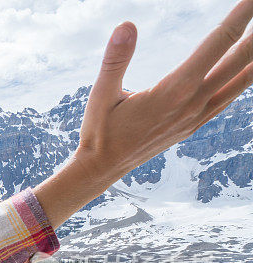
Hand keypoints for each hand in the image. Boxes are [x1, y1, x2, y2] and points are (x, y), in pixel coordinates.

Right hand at [35, 0, 252, 226]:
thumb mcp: (101, 93)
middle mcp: (192, 103)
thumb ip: (116, 59)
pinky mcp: (193, 126)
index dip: (240, 17)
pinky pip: (228, 99)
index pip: (217, 43)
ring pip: (240, 82)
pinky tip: (246, 71)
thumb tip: (127, 25)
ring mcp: (196, 116)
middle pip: (239, 60)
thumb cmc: (100, 130)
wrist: (103, 167)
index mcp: (173, 90)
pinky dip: (243, 81)